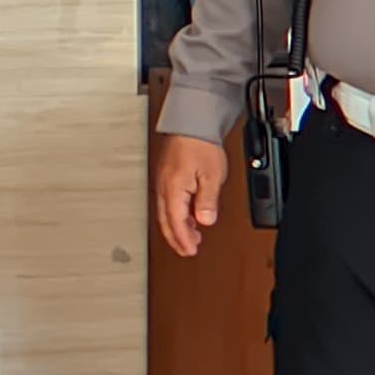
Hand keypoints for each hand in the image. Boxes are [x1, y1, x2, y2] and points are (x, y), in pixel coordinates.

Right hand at [152, 134, 228, 259]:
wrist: (191, 123)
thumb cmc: (200, 144)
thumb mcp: (211, 176)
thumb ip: (207, 201)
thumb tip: (205, 221)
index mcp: (173, 190)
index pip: (176, 222)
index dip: (183, 240)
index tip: (190, 250)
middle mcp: (164, 187)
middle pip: (166, 221)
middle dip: (176, 238)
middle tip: (187, 250)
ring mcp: (163, 182)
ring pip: (165, 212)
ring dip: (176, 227)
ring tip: (190, 236)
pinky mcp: (166, 176)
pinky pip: (167, 202)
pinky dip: (176, 214)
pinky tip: (187, 215)